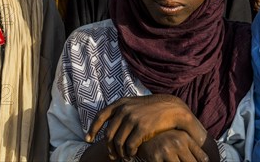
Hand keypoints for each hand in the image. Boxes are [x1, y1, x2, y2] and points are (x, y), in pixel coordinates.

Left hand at [86, 95, 206, 159]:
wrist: (172, 108)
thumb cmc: (152, 109)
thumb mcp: (133, 104)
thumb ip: (121, 110)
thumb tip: (108, 121)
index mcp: (120, 103)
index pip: (100, 117)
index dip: (92, 129)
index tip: (88, 140)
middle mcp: (124, 110)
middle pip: (108, 133)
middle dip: (109, 147)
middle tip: (112, 156)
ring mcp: (132, 118)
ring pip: (118, 141)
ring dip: (119, 153)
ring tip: (123, 158)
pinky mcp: (142, 128)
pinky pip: (130, 145)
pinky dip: (129, 153)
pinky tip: (133, 155)